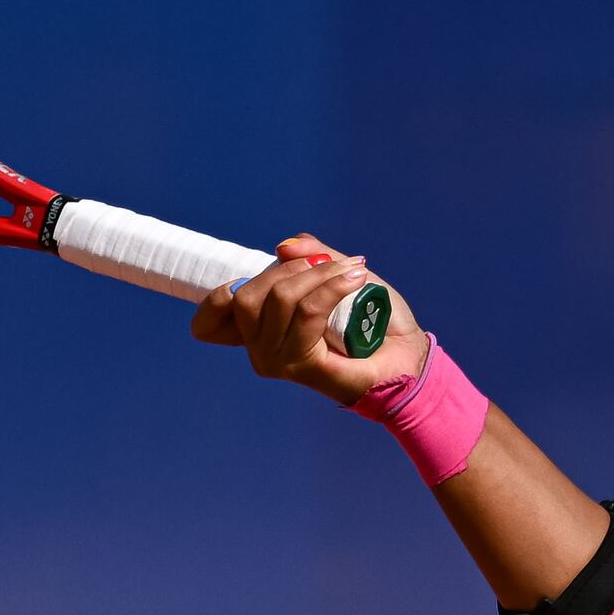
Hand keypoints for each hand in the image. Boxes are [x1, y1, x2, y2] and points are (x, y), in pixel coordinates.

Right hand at [187, 232, 423, 404]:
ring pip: (278, 300)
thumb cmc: (373, 320)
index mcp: (259, 331)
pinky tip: (357, 279)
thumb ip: (311, 256)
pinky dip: (332, 287)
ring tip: (352, 272)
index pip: (206, 324)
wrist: (407, 355)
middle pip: (244, 297)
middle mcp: (259, 351)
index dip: (214, 299)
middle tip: (328, 266)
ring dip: (318, 275)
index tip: (257, 278)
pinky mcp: (302, 366)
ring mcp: (277, 362)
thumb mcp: (338, 273)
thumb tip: (282, 247)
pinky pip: (307, 313)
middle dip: (288, 270)